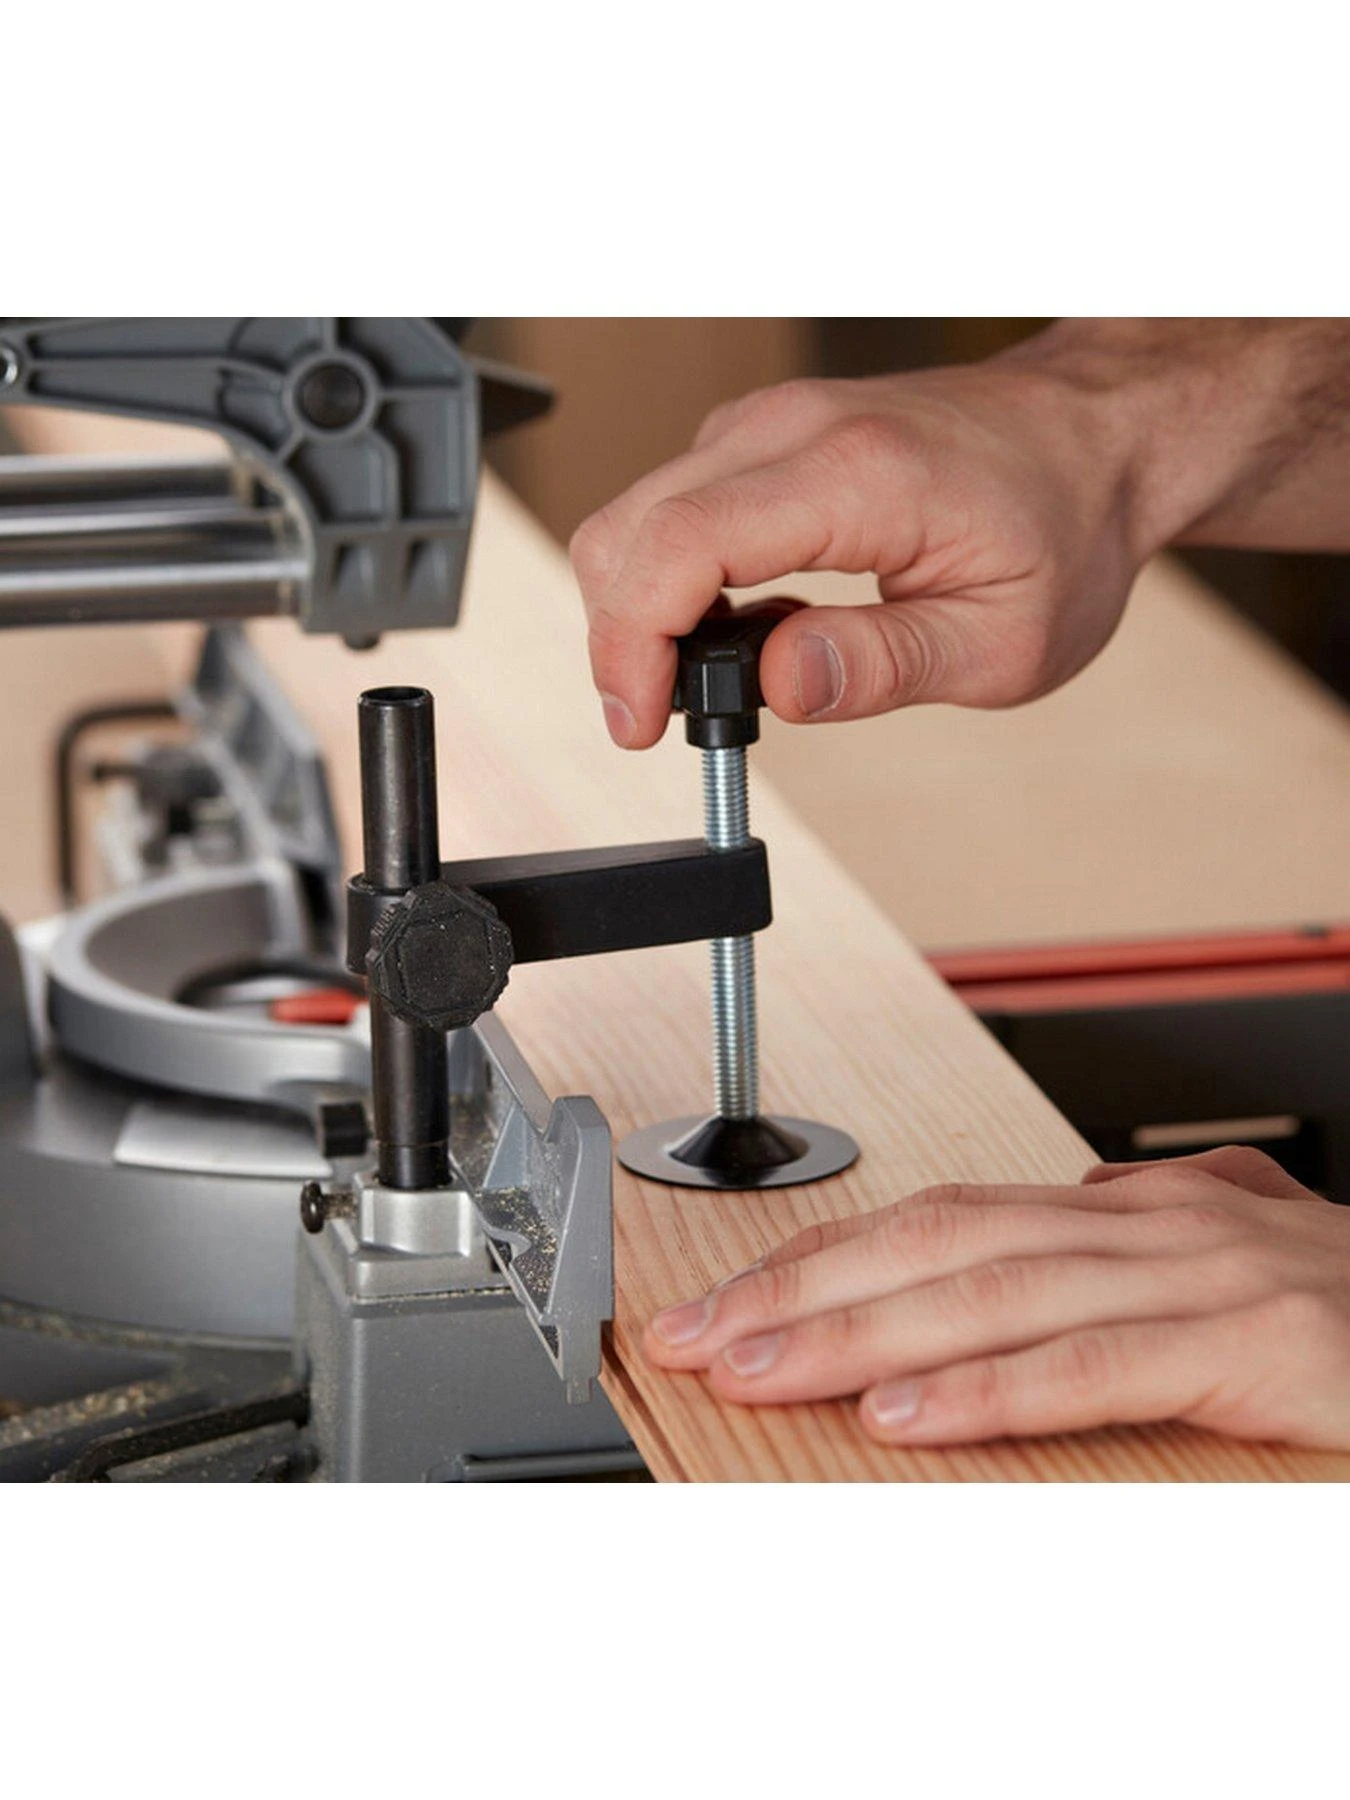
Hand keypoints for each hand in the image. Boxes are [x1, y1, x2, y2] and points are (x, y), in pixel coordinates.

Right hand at [570, 347, 1150, 747]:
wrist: (1097, 438)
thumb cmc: (1063, 533)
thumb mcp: (1003, 641)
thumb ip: (884, 666)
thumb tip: (779, 687)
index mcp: (855, 476)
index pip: (676, 546)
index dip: (630, 645)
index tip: (640, 721)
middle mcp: (794, 427)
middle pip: (627, 527)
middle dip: (618, 639)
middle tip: (661, 719)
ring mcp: (772, 421)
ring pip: (638, 515)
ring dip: (642, 611)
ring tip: (711, 681)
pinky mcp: (764, 434)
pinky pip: (675, 505)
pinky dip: (673, 578)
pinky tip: (738, 628)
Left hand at [643, 1147, 1349, 1449]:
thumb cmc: (1348, 1308)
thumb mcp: (1228, 1260)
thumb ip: (1139, 1242)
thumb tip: (1072, 1210)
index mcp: (1126, 1209)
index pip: (939, 1216)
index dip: (825, 1255)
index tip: (732, 1297)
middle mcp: (1144, 1223)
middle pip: (935, 1242)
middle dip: (803, 1289)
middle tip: (702, 1334)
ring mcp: (1195, 1275)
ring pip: (990, 1293)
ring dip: (859, 1335)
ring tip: (761, 1369)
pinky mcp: (1245, 1343)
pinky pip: (1093, 1366)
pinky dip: (989, 1390)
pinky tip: (906, 1415)